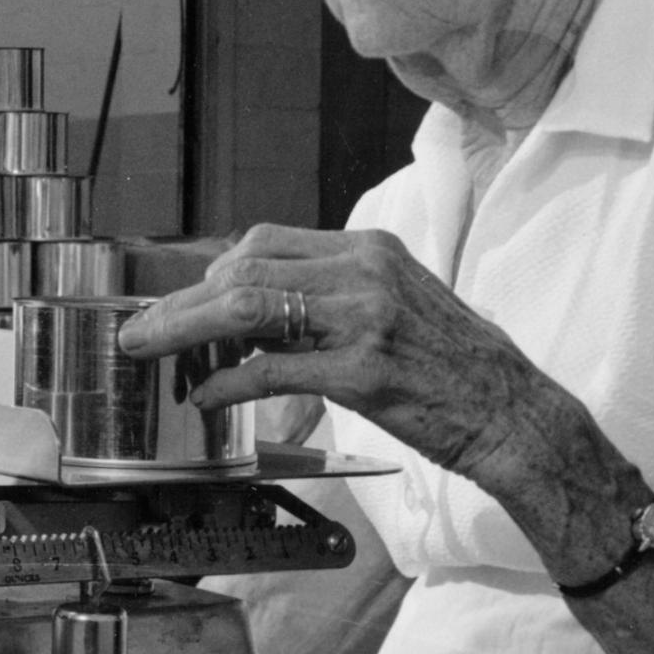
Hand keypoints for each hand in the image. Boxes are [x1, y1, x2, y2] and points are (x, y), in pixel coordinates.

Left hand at [114, 224, 576, 490]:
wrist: (514, 411)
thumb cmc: (450, 367)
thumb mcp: (392, 306)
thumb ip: (326, 300)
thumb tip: (248, 317)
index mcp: (369, 250)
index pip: (264, 241)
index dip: (208, 271)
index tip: (177, 300)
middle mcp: (365, 272)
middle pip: (242, 271)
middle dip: (179, 302)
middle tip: (139, 330)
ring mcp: (364, 320)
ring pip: (246, 310)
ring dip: (183, 331)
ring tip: (148, 352)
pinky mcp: (363, 373)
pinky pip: (270, 371)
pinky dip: (225, 382)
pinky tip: (204, 396)